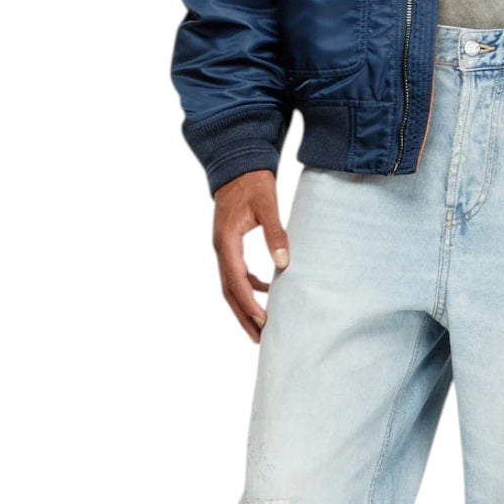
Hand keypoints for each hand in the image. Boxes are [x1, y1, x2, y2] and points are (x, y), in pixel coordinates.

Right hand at [211, 169, 289, 342]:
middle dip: (243, 315)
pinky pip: (235, 273)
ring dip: (244, 306)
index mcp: (227, 240)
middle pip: (229, 290)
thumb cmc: (252, 183)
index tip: (263, 320)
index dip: (248, 302)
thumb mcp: (268, 205)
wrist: (237, 164)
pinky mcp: (229, 245)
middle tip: (260, 338)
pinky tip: (266, 291)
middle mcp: (221, 247)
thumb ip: (275, 233)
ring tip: (261, 326)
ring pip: (230, 285)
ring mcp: (223, 247)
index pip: (235, 279)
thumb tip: (283, 263)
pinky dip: (249, 286)